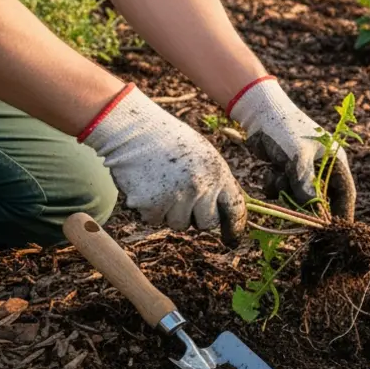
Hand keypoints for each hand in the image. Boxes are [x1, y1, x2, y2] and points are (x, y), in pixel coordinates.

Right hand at [80, 85, 246, 240]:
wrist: (134, 130)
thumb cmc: (169, 142)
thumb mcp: (204, 156)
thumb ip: (214, 181)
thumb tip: (222, 208)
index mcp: (218, 174)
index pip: (235, 208)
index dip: (235, 226)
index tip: (232, 238)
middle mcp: (201, 188)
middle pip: (206, 223)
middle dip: (195, 216)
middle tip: (182, 197)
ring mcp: (177, 197)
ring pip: (178, 224)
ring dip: (170, 213)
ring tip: (162, 186)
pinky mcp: (153, 204)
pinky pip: (154, 220)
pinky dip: (149, 209)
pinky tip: (147, 187)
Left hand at [228, 77, 355, 219]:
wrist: (259, 113)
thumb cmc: (285, 129)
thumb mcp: (297, 157)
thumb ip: (306, 184)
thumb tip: (313, 210)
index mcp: (335, 160)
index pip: (345, 192)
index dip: (342, 212)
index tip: (338, 231)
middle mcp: (322, 166)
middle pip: (320, 197)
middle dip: (306, 203)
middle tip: (297, 216)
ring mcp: (304, 169)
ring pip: (298, 195)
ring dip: (285, 191)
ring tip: (276, 175)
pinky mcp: (286, 170)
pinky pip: (284, 189)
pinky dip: (275, 185)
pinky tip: (269, 171)